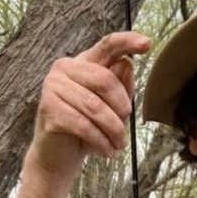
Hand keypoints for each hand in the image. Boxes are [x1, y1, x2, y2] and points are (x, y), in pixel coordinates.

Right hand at [28, 31, 151, 184]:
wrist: (58, 155)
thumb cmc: (86, 127)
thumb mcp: (111, 107)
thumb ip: (121, 86)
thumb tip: (126, 64)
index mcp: (83, 62)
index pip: (107, 46)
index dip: (127, 42)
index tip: (148, 44)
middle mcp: (64, 68)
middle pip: (105, 80)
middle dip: (121, 109)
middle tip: (124, 129)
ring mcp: (52, 87)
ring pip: (95, 107)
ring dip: (113, 131)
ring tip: (119, 145)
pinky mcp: (48, 109)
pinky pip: (83, 124)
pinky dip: (100, 141)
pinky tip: (107, 151)